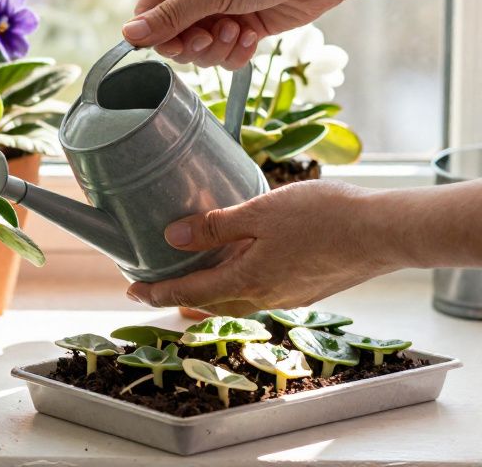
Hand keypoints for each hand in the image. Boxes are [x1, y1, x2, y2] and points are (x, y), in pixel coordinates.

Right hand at [120, 0, 346, 68]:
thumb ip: (168, 18)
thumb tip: (127, 35)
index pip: (148, 13)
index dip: (158, 35)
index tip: (178, 43)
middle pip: (172, 37)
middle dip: (193, 44)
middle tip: (211, 36)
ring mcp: (220, 9)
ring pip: (199, 50)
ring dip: (217, 48)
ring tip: (239, 30)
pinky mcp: (243, 27)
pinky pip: (224, 54)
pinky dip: (236, 52)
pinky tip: (253, 36)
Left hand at [125, 180, 397, 315]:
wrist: (384, 233)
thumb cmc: (324, 218)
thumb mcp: (260, 212)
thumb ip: (216, 226)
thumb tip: (172, 237)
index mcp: (246, 280)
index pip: (189, 293)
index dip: (157, 292)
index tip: (132, 291)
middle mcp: (264, 296)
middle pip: (210, 302)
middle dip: (179, 296)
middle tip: (153, 288)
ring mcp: (288, 296)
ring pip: (237, 300)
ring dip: (209, 293)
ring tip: (191, 281)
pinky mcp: (307, 288)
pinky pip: (260, 293)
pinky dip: (238, 286)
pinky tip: (241, 269)